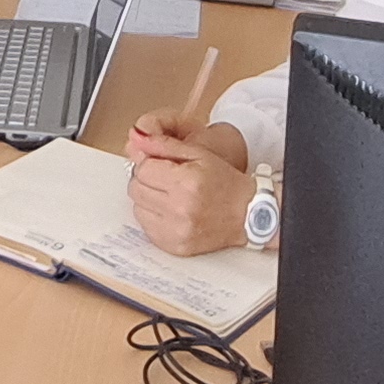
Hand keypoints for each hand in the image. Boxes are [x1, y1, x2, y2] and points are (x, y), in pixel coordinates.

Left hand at [123, 112, 252, 255]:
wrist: (248, 214)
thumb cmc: (225, 182)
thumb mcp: (199, 154)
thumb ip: (164, 144)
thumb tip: (136, 138)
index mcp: (186, 182)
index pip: (143, 169)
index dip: (150, 164)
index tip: (161, 166)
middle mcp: (179, 209)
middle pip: (136, 189)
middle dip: (147, 181)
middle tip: (165, 180)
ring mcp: (176, 231)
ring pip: (137, 208)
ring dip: (148, 200)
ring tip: (169, 196)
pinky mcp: (174, 246)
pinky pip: (146, 227)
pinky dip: (153, 217)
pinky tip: (171, 212)